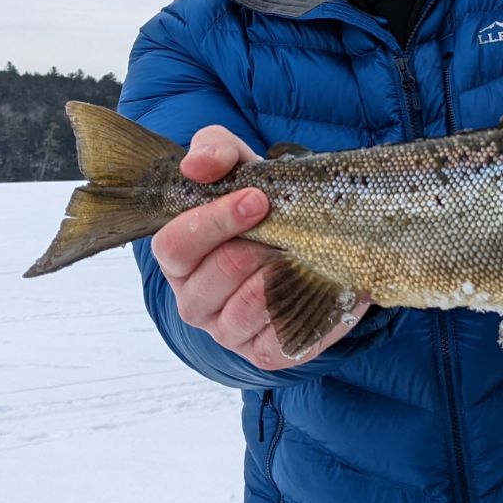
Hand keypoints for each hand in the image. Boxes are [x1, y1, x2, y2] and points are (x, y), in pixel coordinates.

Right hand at [149, 125, 367, 370]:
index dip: (214, 221)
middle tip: (290, 227)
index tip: (257, 199)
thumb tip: (198, 165)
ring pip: (250, 307)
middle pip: (218, 274)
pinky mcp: (264, 351)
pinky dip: (312, 307)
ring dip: (284, 274)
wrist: (305, 237)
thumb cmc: (260, 202)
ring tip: (305, 251)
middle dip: (260, 245)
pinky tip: (326, 281)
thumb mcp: (238, 165)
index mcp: (178, 256)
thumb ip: (215, 151)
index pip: (175, 244)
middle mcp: (194, 298)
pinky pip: (284, 337)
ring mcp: (227, 330)